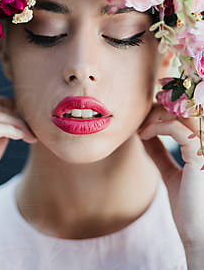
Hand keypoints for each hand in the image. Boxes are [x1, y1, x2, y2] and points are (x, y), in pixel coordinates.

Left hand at [137, 102, 203, 249]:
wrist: (198, 234)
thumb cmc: (188, 206)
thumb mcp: (169, 172)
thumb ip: (160, 153)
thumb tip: (143, 134)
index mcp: (203, 146)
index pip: (188, 113)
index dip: (167, 108)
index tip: (146, 114)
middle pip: (188, 108)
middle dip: (163, 106)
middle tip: (142, 116)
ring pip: (184, 113)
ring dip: (158, 114)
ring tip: (142, 126)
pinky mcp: (200, 155)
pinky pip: (177, 129)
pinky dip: (157, 127)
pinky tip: (144, 135)